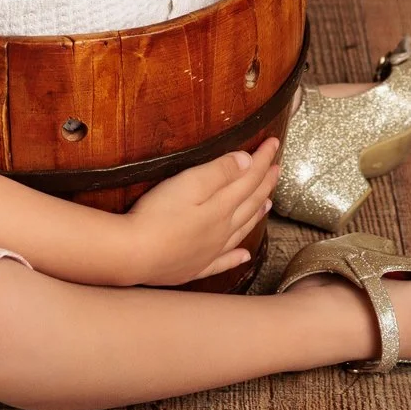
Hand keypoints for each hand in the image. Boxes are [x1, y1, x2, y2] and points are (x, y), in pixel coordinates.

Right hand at [121, 137, 280, 285]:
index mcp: (221, 207)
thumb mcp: (189, 183)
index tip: (273, 143)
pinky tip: (243, 256)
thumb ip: (220, 172)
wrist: (133, 255)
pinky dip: (236, 257)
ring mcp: (209, 251)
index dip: (263, 159)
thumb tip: (248, 162)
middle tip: (276, 169)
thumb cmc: (157, 216)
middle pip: (249, 202)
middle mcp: (222, 230)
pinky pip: (222, 262)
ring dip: (256, 214)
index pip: (249, 177)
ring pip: (241, 230)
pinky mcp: (194, 266)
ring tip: (267, 203)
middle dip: (265, 182)